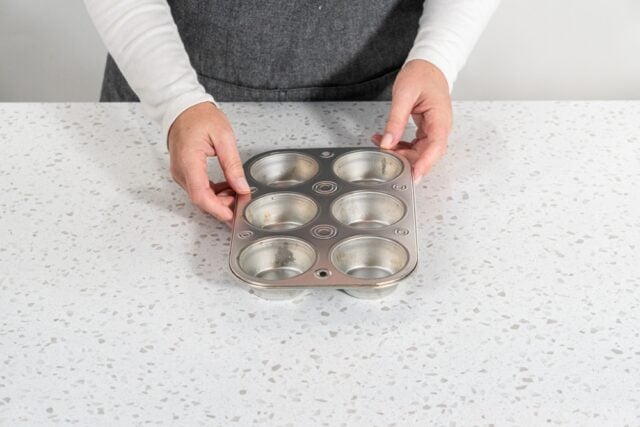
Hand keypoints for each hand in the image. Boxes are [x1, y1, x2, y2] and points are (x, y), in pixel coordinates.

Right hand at [168, 102, 249, 222]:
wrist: (183, 107)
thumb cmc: (199, 117)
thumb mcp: (224, 137)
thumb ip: (233, 164)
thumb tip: (241, 186)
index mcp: (189, 160)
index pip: (200, 194)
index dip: (216, 208)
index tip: (231, 214)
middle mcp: (181, 170)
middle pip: (200, 199)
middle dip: (222, 205)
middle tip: (241, 201)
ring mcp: (180, 172)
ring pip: (199, 196)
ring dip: (218, 199)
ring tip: (236, 192)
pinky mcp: (183, 172)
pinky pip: (197, 188)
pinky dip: (212, 192)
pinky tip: (226, 188)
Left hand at [372, 59, 452, 182]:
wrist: (428, 65)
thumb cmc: (422, 74)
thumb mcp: (404, 95)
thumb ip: (396, 120)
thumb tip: (388, 142)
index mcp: (440, 118)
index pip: (436, 147)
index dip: (425, 164)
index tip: (414, 175)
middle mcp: (440, 127)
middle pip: (428, 154)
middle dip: (408, 161)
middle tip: (388, 162)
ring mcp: (434, 129)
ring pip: (420, 152)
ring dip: (402, 154)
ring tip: (383, 148)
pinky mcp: (426, 129)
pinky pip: (415, 145)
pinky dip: (400, 146)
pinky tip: (386, 142)